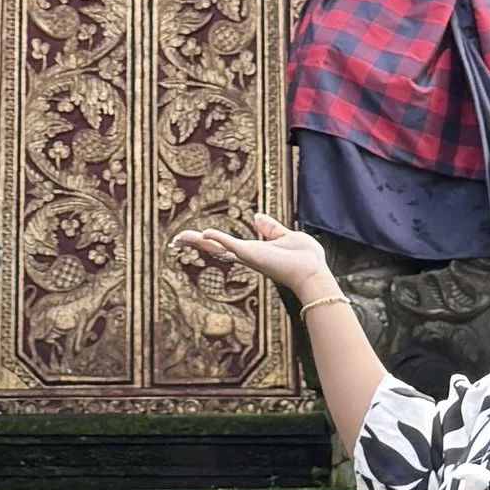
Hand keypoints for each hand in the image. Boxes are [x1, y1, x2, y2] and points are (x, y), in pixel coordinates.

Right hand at [177, 211, 339, 308]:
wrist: (313, 273)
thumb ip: (271, 228)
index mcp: (253, 251)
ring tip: (179, 237)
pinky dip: (219, 238)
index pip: (226, 245)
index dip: (209, 240)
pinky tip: (204, 232)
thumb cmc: (305, 259)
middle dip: (195, 243)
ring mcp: (248, 256)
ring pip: (218, 247)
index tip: (194, 236)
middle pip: (215, 248)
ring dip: (198, 241)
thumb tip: (257, 216)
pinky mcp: (252, 254)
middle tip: (176, 240)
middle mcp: (246, 255)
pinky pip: (232, 245)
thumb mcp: (286, 236)